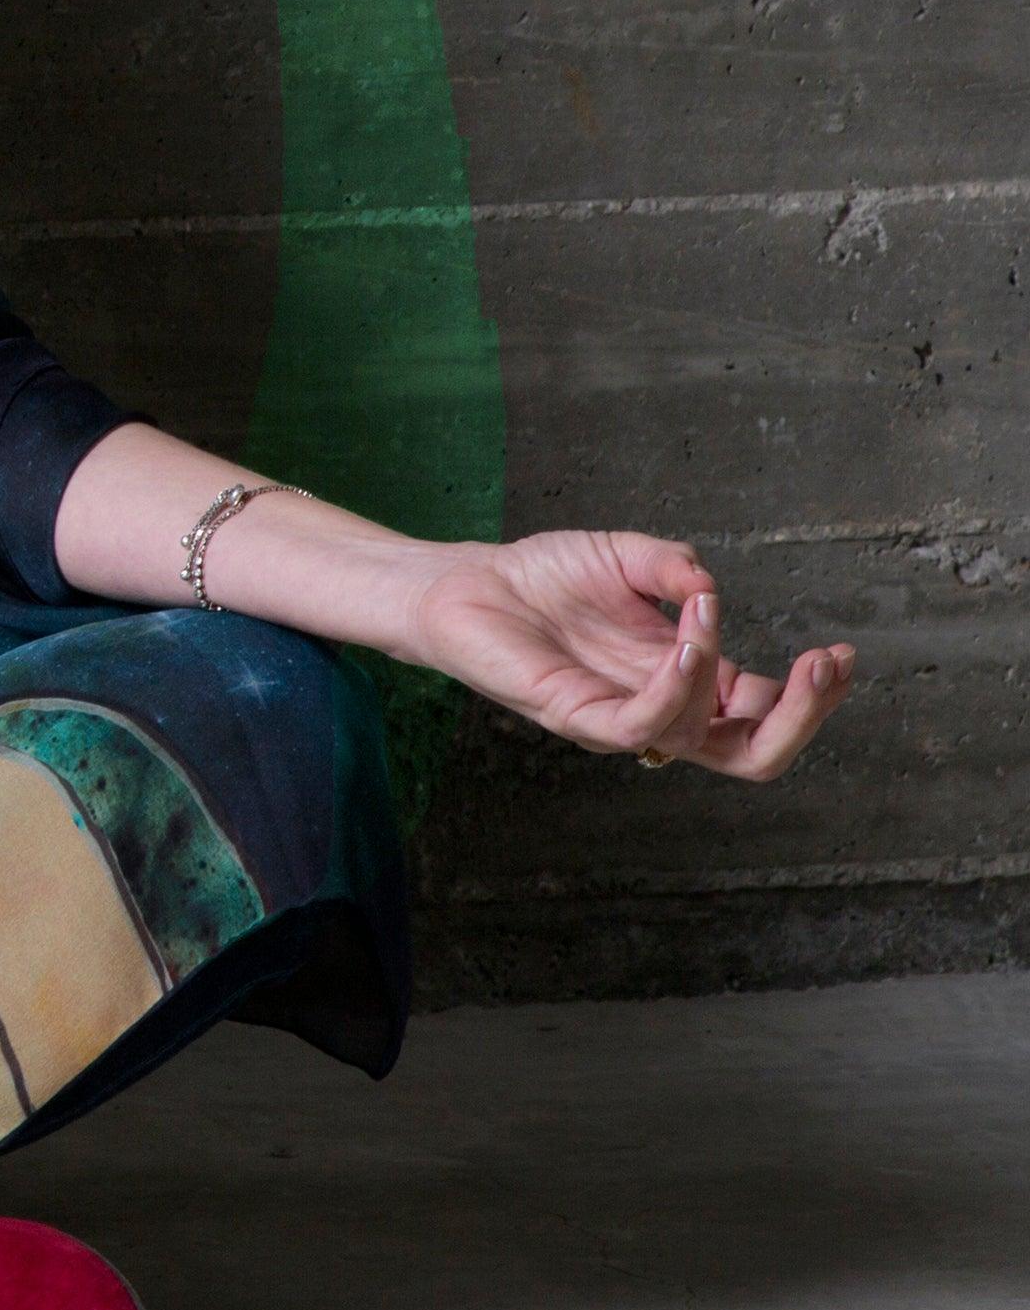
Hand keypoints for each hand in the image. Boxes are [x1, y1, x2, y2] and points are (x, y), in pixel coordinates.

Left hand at [405, 530, 855, 779]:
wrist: (466, 581)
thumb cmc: (543, 575)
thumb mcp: (623, 556)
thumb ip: (671, 567)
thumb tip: (708, 588)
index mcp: (685, 678)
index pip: (765, 711)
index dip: (814, 694)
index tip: (841, 653)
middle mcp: (662, 707)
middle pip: (756, 753)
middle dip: (805, 718)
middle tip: (826, 665)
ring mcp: (621, 719)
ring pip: (704, 743)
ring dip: (722, 677)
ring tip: (704, 615)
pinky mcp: (578, 717)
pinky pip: (642, 727)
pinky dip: (676, 690)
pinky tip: (684, 643)